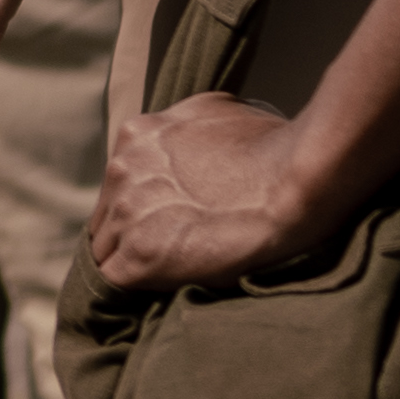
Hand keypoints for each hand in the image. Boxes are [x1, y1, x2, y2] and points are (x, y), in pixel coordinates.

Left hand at [91, 93, 331, 292]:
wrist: (292, 183)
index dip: (140, 206)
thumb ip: (186, 126)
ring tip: (172, 270)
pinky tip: (162, 286)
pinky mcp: (139, 255)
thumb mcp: (216, 112)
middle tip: (169, 248)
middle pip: (109, 215)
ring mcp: (126, 214)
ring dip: (134, 260)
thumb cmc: (271, 147)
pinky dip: (137, 284)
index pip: (120, 183)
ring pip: (108, 248)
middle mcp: (121, 171)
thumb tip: (191, 140)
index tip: (164, 219)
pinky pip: (116, 279)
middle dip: (132, 231)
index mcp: (136, 135)